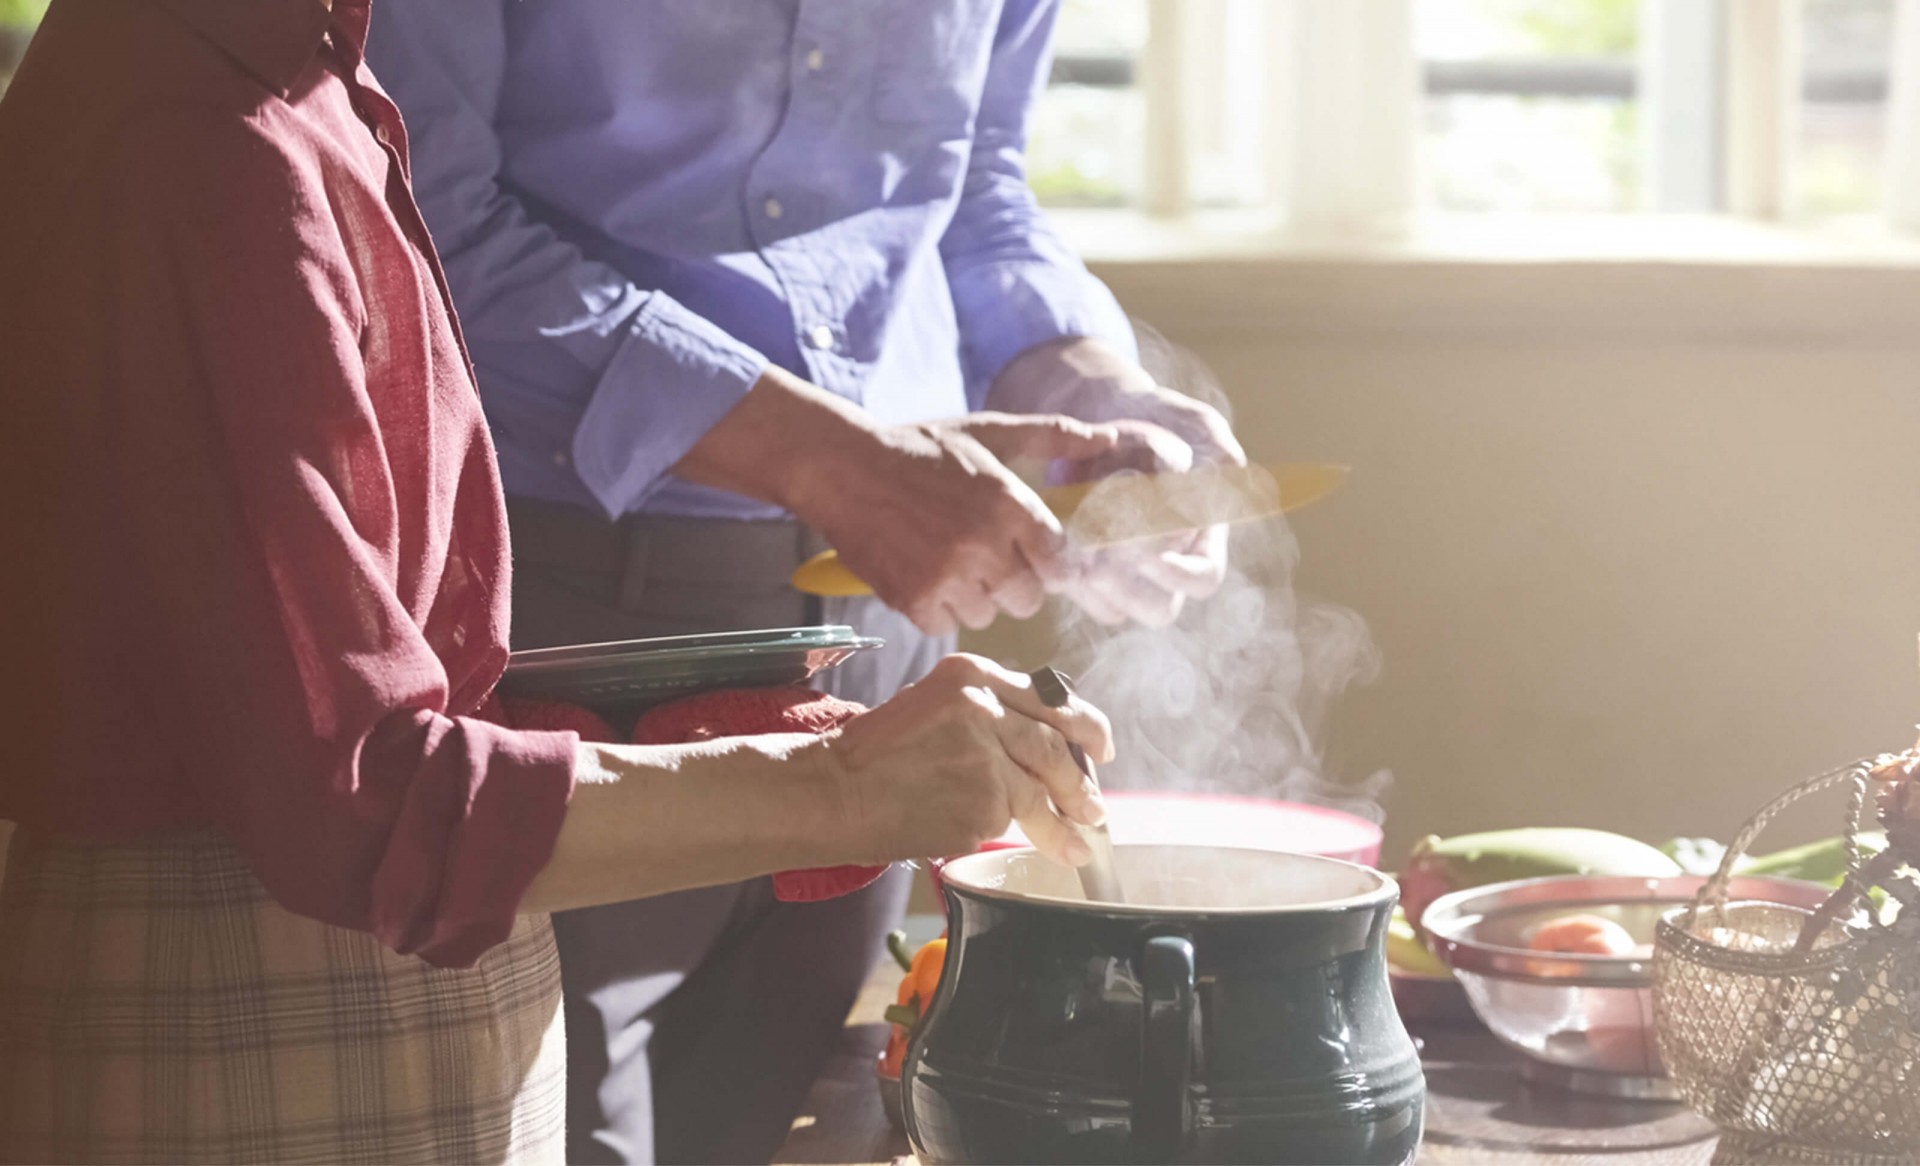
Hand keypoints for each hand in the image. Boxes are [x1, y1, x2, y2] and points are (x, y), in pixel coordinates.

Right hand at [674, 366, 1120, 635]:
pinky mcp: (914, 601)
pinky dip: (937, 607)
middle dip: (1011, 580)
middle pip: (1029, 598)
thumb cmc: (920, 449)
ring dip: (973, 595)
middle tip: (980, 552)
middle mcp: (984, 544)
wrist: (842, 468)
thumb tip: (1109, 439)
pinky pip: (947, 625)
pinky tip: (922, 572)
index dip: (1045, 560)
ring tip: (946, 558)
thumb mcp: (988, 433)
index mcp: (1009, 503)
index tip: (1026, 550)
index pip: (1059, 563)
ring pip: (988, 615)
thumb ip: (1052, 436)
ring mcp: (948, 577)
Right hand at [814, 655, 1114, 866]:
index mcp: (973, 676)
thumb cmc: (874, 754)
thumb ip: (986, 714)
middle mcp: (985, 708)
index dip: (1085, 726)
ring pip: (1041, 791)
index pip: (1050, 698)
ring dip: (1066, 821)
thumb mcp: (933, 706)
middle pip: (1055, 746)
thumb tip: (1038, 745)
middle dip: (1082, 781)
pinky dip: (1016, 832)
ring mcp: (987, 757)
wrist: (833, 791)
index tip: (1100, 747)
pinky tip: (1019, 842)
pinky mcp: (982, 802)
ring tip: (1078, 842)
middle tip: (1095, 805)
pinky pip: (1009, 819)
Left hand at [990, 337, 1247, 626]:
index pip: (1203, 578)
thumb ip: (1217, 444)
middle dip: (1130, 585)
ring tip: (1075, 540)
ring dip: (1093, 583)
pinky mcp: (1085, 572)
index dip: (1180, 573)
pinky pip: (1077, 595)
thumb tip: (1233, 469)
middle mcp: (1166, 568)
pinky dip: (1065, 573)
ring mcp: (1125, 576)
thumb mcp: (1194, 422)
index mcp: (1202, 540)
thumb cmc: (1157, 418)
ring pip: (1113, 609)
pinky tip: (1056, 539)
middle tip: (1100, 551)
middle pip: (1158, 609)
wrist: (1102, 416)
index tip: (1149, 552)